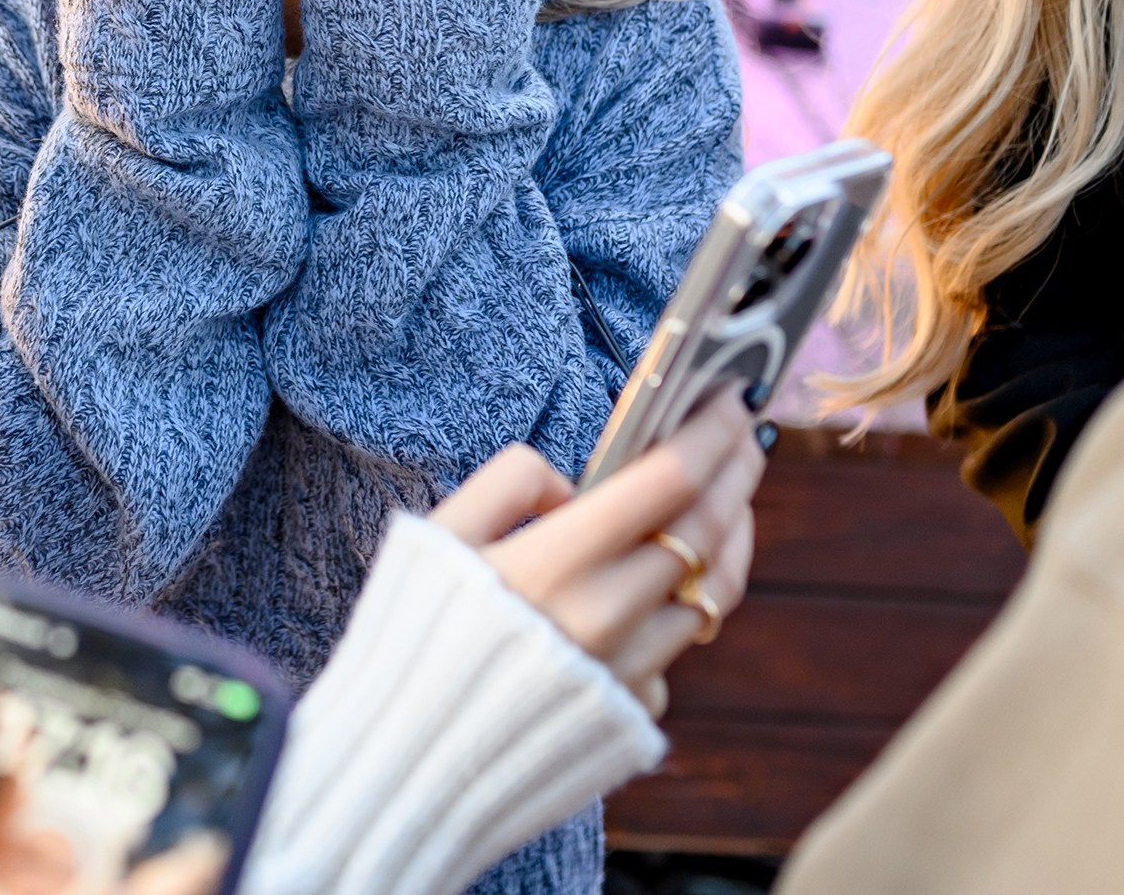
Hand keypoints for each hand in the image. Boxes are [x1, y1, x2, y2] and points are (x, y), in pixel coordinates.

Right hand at [429, 388, 764, 715]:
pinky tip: (674, 579)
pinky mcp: (633, 711)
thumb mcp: (436, 537)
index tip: (731, 398)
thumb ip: (505, 485)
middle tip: (749, 434)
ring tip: (730, 500)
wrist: (407, 758)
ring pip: (713, 591)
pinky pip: (679, 646)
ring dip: (733, 536)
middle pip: (706, 530)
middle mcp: (603, 617)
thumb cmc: (412, 636)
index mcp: (551, 562)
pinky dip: (686, 604)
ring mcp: (626, 670)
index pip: (667, 481)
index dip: (710, 433)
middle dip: (737, 470)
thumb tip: (573, 486)